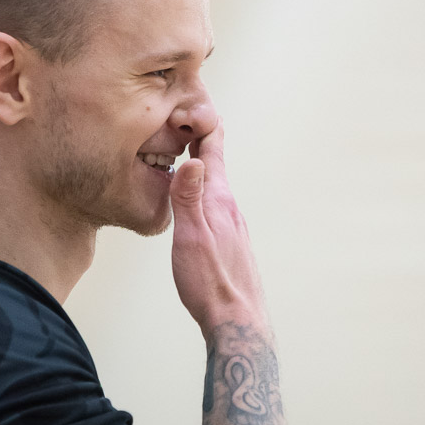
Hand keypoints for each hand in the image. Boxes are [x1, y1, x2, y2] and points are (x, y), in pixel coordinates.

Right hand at [169, 119, 266, 336]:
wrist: (238, 323)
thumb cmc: (211, 283)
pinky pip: (215, 205)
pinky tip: (196, 200)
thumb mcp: (192, 237)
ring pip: (216, 186)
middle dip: (202, 139)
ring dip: (203, 165)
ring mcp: (233, 226)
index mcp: (220, 200)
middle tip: (187, 117)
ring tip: (189, 152)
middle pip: (216, 164)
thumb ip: (189, 197)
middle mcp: (230, 208)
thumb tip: (194, 157)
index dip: (204, 125)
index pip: (214, 151)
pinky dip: (204, 190)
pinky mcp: (231, 243)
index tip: (196, 100)